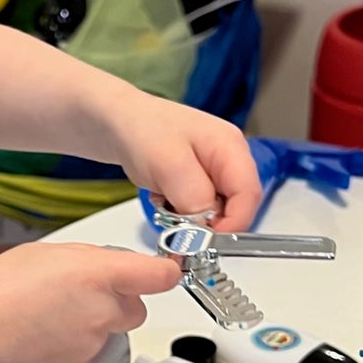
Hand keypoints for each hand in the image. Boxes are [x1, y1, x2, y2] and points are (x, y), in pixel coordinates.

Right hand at [0, 240, 182, 362]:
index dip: (164, 273)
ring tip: (51, 312)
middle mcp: (103, 310)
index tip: (162, 270)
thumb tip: (101, 266)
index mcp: (98, 274)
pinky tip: (43, 331)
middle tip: (84, 292)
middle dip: (120, 300)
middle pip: (138, 307)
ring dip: (93, 321)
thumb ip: (84, 259)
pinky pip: (88, 348)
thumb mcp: (43, 253)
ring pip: (110, 328)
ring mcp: (93, 342)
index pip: (159, 276)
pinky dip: (73, 341)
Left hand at [100, 91, 260, 230]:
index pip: (249, 195)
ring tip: (165, 202)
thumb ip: (194, 195)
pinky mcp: (193, 181)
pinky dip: (180, 213)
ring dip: (191, 219)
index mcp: (230, 147)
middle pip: (235, 206)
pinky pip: (196, 209)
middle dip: (209, 222)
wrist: (113, 121)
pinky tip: (163, 199)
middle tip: (180, 227)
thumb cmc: (139, 127)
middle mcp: (226, 159)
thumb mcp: (168, 162)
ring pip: (214, 211)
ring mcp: (210, 171)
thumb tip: (208, 226)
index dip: (234, 223)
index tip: (207, 241)